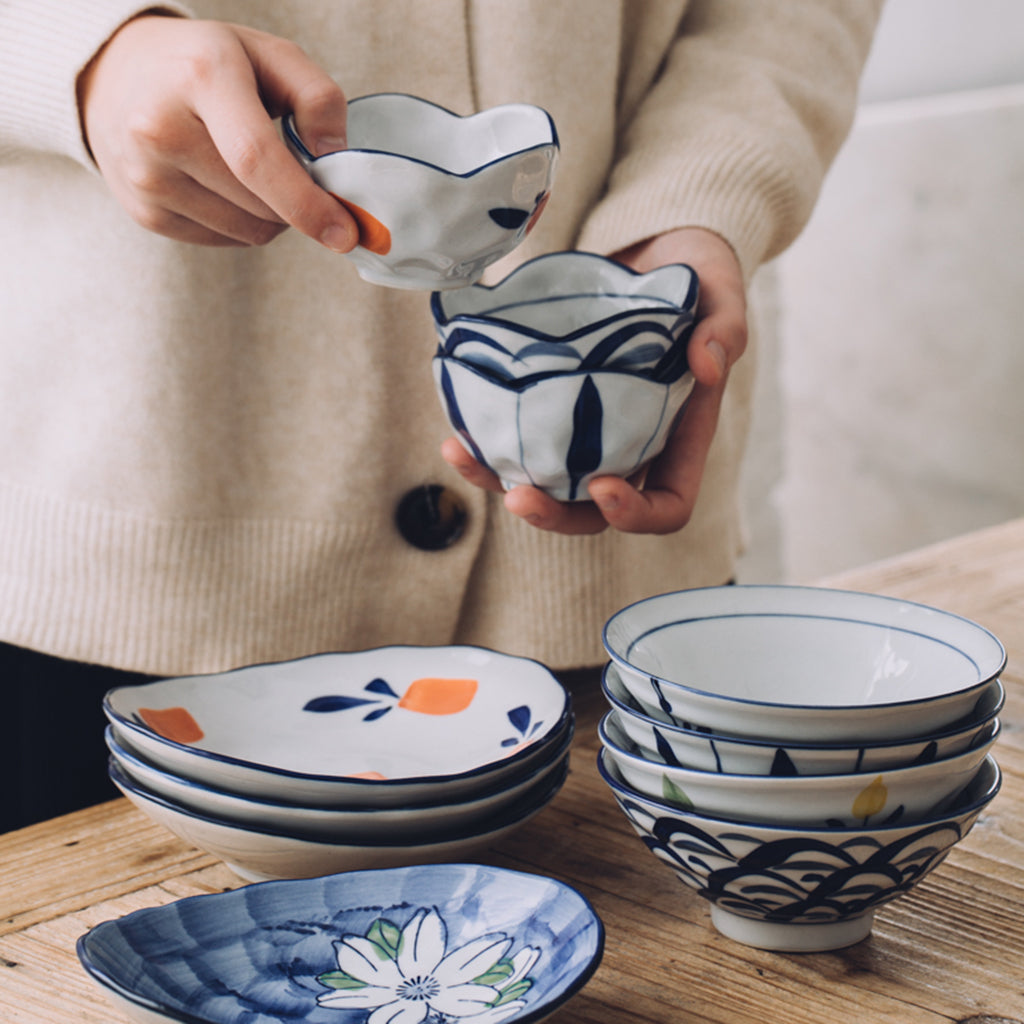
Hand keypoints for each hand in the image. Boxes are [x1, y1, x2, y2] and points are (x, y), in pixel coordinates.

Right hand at [77, 15, 357, 249]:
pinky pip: (224, 240)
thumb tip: (335, 158)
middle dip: (298, 203)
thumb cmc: (205, 64)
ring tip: (251, 171)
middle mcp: (161, 129)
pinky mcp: (146, 212)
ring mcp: (147, 177)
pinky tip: (222, 184)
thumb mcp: (267, 53)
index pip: (257, 159)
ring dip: (271, 216)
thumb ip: (317, 97)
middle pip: (261, 205)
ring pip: (248, 232)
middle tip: (294, 170)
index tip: (344, 233)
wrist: (114, 74)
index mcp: (200, 77)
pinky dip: (241, 222)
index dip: (307, 205)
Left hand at [440, 227, 747, 533]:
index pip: (668, 505)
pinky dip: (484, 442)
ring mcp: (584, 431)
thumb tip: (708, 364)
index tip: (602, 485)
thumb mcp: (720, 292)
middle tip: (518, 497)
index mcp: (679, 438)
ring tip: (460, 456)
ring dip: (499, 483)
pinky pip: (516, 439)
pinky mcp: (548, 404)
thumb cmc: (695, 278)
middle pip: (591, 511)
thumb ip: (724, 326)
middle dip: (554, 514)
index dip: (636, 513)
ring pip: (543, 482)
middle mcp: (629, 447)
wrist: (651, 251)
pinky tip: (455, 429)